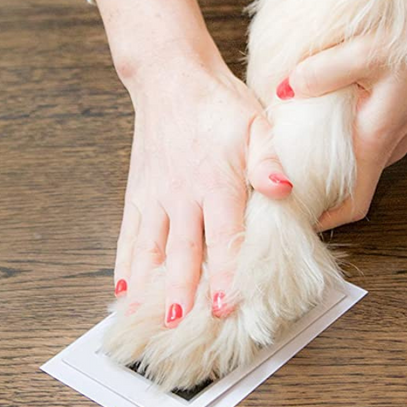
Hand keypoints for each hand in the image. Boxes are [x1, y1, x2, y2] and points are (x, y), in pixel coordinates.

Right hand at [115, 56, 292, 324]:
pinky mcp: (138, 193)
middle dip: (182, 292)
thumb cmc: (219, 103)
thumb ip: (270, 160)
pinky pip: (129, 236)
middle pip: (182, 252)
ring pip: (150, 251)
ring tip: (143, 321)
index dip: (224, 275)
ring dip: (148, 288)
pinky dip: (124, 266)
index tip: (223, 308)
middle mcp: (183, 195)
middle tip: (180, 328)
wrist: (171, 78)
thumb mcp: (256, 123)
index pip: (222, 237)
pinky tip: (121, 292)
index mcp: (217, 182)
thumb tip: (285, 191)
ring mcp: (156, 196)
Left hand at [277, 2, 406, 229]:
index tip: (292, 217)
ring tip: (290, 139)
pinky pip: (366, 134)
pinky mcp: (402, 111)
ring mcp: (399, 129)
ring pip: (357, 156)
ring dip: (327, 156)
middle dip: (314, 183)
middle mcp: (390, 143)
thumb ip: (322, 71)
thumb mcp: (369, 51)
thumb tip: (285, 88)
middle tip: (277, 172)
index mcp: (378, 139)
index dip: (323, 219)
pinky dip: (341, 133)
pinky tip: (321, 107)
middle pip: (349, 182)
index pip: (353, 204)